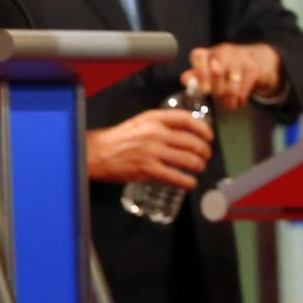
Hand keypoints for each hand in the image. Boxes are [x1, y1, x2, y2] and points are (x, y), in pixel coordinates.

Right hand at [87, 106, 214, 190]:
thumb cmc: (116, 139)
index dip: (203, 129)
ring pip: (188, 159)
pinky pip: (176, 176)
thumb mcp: (139, 123)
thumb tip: (183, 134)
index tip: (208, 137)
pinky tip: (190, 183)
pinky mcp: (148, 169)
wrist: (94, 153)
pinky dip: (187, 182)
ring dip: (198, 166)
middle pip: (192, 141)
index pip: (187, 119)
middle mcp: (155, 133)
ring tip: (198, 169)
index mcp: (153, 118)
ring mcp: (152, 151)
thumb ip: (160, 125)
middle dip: (204, 152)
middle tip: (204, 157)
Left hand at [182, 42, 282, 112]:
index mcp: (206, 53)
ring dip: (229, 99)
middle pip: (216, 72)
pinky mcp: (252, 67)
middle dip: (216, 91)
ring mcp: (239, 57)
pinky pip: (243, 89)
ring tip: (229, 104)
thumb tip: (186, 79)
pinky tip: (239, 101)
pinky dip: (240, 99)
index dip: (200, 73)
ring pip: (231, 84)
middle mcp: (222, 51)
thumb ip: (194, 77)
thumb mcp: (206, 73)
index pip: (198, 57)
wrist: (256, 60)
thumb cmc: (224, 70)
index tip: (204, 90)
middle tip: (218, 98)